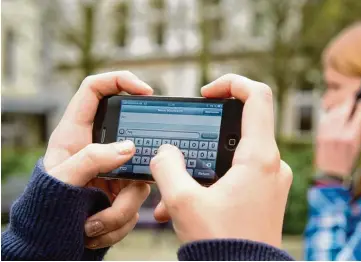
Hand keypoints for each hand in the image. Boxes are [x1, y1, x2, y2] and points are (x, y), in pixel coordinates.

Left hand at [43, 71, 151, 248]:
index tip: (145, 91)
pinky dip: (119, 221)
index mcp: (77, 131)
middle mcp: (101, 147)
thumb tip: (128, 148)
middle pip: (133, 139)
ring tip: (92, 224)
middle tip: (131, 180)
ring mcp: (116, 169)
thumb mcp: (62, 179)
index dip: (120, 80)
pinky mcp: (125, 192)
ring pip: (139, 179)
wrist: (52, 236)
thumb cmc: (47, 203)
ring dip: (120, 208)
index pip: (96, 90)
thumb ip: (92, 159)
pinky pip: (137, 203)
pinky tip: (95, 228)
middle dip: (134, 165)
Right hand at [150, 74, 292, 247]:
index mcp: (260, 157)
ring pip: (234, 157)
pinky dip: (212, 184)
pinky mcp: (266, 196)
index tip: (206, 94)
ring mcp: (271, 181)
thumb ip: (167, 168)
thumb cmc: (222, 244)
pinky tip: (184, 208)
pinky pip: (238, 177)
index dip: (231, 83)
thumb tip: (165, 152)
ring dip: (203, 168)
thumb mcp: (183, 202)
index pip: (257, 96)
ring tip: (174, 194)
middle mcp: (272, 165)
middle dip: (204, 137)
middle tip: (181, 150)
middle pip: (240, 126)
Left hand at [316, 97, 360, 176]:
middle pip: (344, 110)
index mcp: (352, 137)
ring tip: (344, 105)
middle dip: (349, 102)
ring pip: (333, 113)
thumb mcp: (358, 146)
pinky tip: (334, 114)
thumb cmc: (347, 161)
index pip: (358, 115)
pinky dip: (330, 115)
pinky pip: (325, 119)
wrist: (330, 174)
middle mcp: (339, 134)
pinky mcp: (320, 134)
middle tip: (352, 97)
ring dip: (339, 107)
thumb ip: (360, 129)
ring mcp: (328, 134)